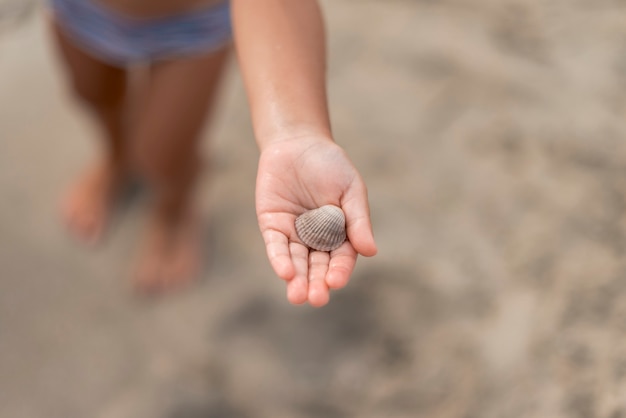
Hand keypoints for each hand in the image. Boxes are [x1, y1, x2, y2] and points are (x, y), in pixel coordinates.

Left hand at [256, 136, 376, 306]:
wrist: (298, 142)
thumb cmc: (331, 166)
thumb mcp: (350, 190)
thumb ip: (358, 219)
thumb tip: (370, 251)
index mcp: (340, 234)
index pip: (341, 258)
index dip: (339, 270)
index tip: (336, 281)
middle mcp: (317, 239)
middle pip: (317, 266)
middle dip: (316, 283)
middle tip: (317, 299)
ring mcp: (294, 234)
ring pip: (296, 262)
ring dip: (296, 279)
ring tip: (298, 296)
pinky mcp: (272, 225)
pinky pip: (276, 246)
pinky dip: (279, 259)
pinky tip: (285, 272)